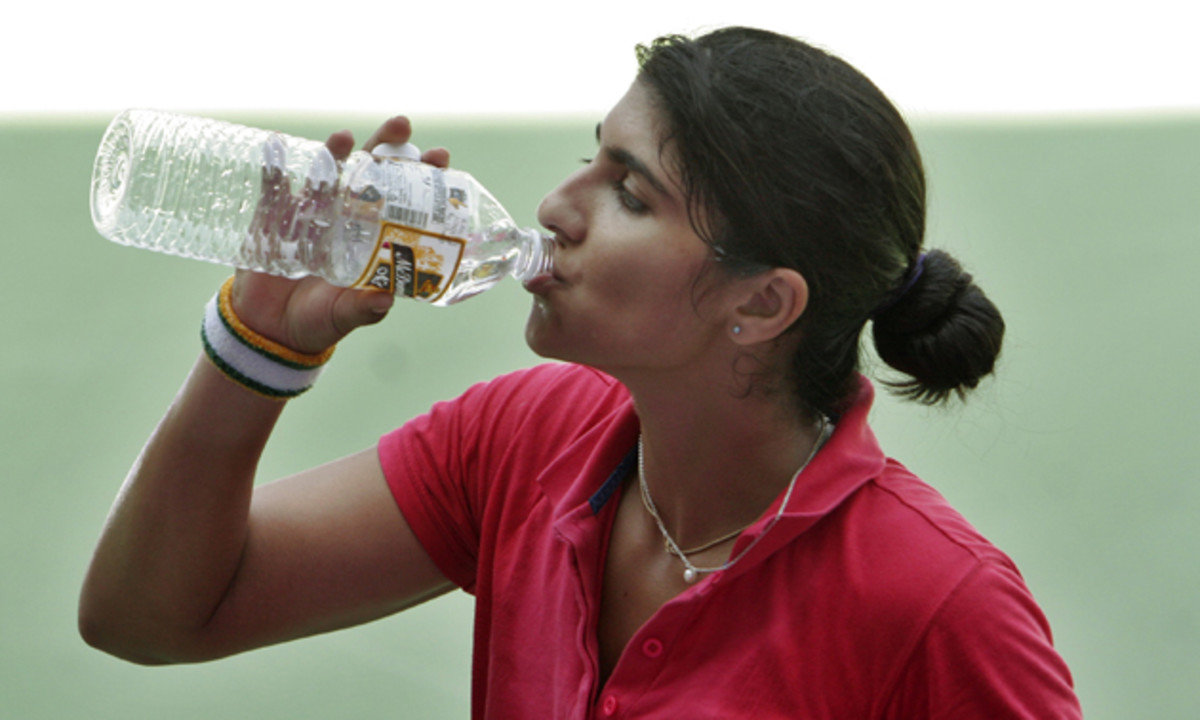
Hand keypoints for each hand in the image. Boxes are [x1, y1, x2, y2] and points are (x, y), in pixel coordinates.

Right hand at [234, 117, 450, 353]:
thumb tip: (386, 299)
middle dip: (386, 147)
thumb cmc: (318, 321)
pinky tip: (277, 146)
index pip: (403, 198)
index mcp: (372, 237)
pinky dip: (274, 167)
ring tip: (345, 137)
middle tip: (402, 126)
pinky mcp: (274, 217)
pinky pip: (273, 187)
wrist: (269, 331)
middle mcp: (346, 218)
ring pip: (326, 174)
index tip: (440, 158)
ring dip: (335, 152)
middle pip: (370, 173)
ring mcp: (310, 213)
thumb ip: (365, 308)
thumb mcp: (344, 316)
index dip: (421, 176)